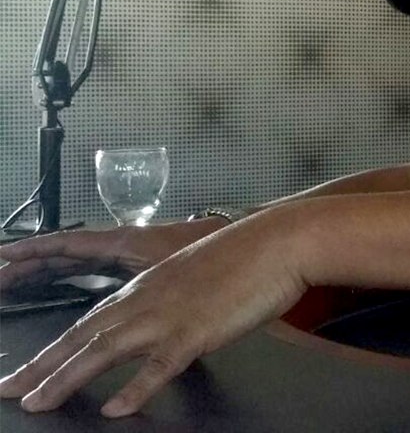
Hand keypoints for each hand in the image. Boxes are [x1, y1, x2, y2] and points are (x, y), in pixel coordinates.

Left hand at [0, 212, 307, 416]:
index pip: (89, 321)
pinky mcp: (197, 330)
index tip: (28, 370)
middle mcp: (148, 299)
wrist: (282, 241)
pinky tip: (115, 409)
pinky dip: (135, 389)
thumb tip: (167, 328)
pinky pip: (160, 366)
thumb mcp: (200, 278)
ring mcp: (170, 315)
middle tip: (8, 391)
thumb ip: (176, 302)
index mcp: (149, 286)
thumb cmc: (250, 257)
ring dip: (66, 377)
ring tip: (37, 403)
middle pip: (83, 336)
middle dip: (41, 366)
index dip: (54, 348)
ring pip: (105, 350)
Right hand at [0, 220, 222, 290]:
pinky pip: (99, 272)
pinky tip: (63, 291)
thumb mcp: (172, 268)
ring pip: (79, 265)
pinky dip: (74, 279)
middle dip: (30, 267)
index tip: (3, 257)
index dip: (32, 250)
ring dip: (48, 274)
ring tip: (16, 285)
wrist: (250, 247)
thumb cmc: (214, 250)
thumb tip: (109, 303)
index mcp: (124, 242)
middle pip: (65, 256)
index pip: (66, 244)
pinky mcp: (145, 272)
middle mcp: (122, 249)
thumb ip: (139, 282)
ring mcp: (132, 260)